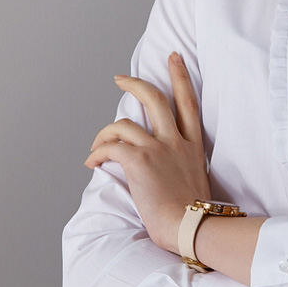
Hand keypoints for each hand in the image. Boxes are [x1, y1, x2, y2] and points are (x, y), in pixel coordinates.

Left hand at [86, 49, 210, 252]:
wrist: (193, 228)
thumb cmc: (193, 217)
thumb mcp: (195, 182)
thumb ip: (181, 166)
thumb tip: (164, 170)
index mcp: (192, 146)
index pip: (188, 102)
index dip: (180, 77)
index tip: (173, 58)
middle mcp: (176, 142)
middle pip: (155, 99)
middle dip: (135, 83)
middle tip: (121, 79)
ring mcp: (158, 150)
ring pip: (124, 124)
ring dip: (104, 133)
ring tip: (97, 146)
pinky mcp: (140, 162)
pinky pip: (111, 147)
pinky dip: (97, 153)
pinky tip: (92, 163)